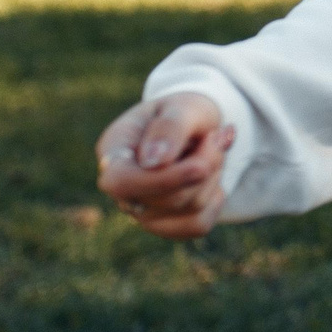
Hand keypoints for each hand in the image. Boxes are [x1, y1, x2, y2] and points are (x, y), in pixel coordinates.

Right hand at [95, 92, 234, 239]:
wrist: (195, 126)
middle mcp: (122, 188)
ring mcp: (140, 211)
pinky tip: (212, 175)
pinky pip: (198, 225)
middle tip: (218, 135)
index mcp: (114, 152)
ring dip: (214, 176)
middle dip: (205, 165)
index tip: (200, 167)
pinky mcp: (165, 225)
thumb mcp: (181, 106)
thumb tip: (154, 162)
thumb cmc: (182, 113)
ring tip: (212, 147)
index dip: (162, 180)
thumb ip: (169, 127)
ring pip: (188, 211)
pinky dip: (215, 198)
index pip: (121, 182)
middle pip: (167, 199)